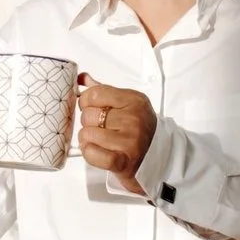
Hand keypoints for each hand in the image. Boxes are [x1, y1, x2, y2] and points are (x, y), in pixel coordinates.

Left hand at [76, 73, 157, 194]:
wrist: (158, 156)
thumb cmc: (138, 128)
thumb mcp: (126, 103)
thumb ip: (103, 90)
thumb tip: (80, 77)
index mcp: (134, 100)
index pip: (94, 94)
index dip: (86, 101)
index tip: (91, 107)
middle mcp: (134, 119)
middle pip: (89, 115)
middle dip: (88, 122)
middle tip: (99, 127)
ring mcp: (130, 141)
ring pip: (87, 134)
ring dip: (87, 138)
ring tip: (99, 140)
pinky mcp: (123, 161)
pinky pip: (92, 153)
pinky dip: (89, 152)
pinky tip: (96, 150)